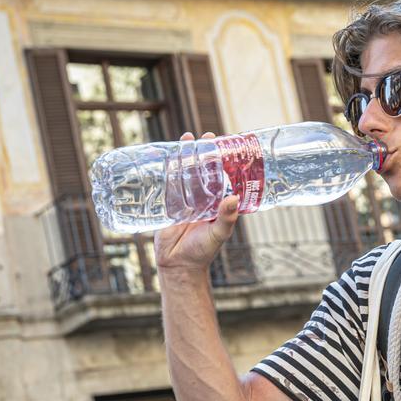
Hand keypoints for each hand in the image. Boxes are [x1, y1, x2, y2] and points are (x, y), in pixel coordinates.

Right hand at [153, 132, 239, 274]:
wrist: (178, 265)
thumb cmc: (202, 251)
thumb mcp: (218, 233)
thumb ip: (226, 217)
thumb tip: (234, 197)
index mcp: (216, 203)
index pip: (220, 178)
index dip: (222, 163)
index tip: (226, 147)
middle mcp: (201, 199)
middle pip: (202, 171)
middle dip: (204, 153)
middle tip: (207, 136)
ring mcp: (183, 200)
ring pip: (184, 173)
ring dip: (185, 156)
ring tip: (187, 138)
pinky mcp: (167, 203)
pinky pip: (167, 183)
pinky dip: (167, 169)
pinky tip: (166, 155)